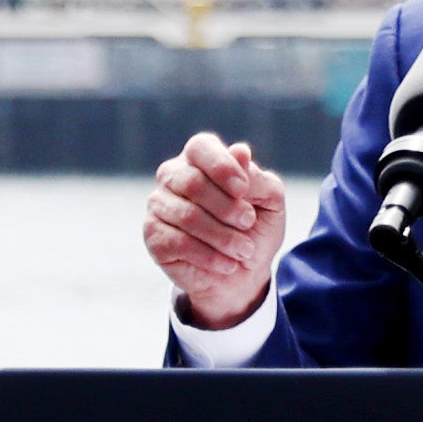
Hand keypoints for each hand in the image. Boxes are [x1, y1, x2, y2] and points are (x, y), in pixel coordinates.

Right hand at [144, 130, 290, 329]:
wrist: (242, 273)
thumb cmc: (255, 229)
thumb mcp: (269, 201)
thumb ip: (257, 177)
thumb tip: (240, 151)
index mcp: (200, 158)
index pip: (200, 148)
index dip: (221, 167)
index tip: (243, 190)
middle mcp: (173, 175)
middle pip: (192, 182)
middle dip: (228, 208)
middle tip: (249, 223)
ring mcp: (159, 204)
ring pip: (188, 216)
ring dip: (224, 237)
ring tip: (244, 249)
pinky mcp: (153, 235)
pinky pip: (179, 243)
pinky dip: (209, 256)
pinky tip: (227, 264)